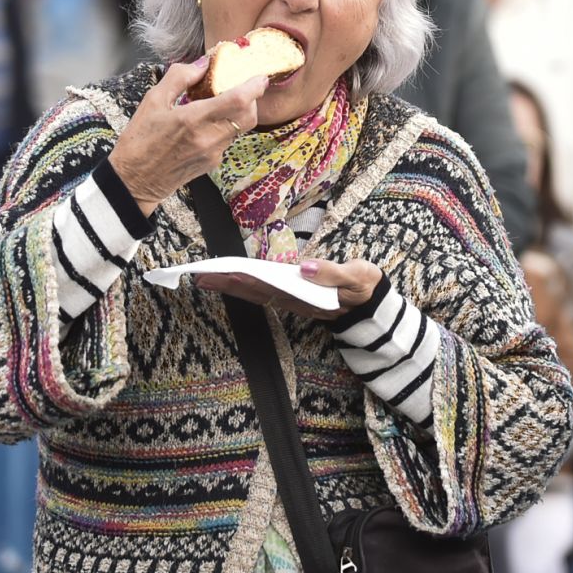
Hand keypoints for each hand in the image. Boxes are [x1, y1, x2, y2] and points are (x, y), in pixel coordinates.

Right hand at [107, 60, 270, 214]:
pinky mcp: (212, 163)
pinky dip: (226, 127)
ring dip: (238, 113)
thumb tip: (202, 64)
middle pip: (249, 116)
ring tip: (221, 103)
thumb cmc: (140, 140)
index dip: (254, 87)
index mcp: (193, 119)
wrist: (135, 180)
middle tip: (242, 88)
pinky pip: (228, 140)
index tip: (259, 77)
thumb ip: (179, 78)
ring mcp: (213, 153)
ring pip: (240, 128)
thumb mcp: (152, 101)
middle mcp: (208, 138)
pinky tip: (208, 122)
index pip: (238, 101)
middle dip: (251, 99)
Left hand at [197, 257, 383, 321]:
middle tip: (200, 277)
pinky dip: (244, 284)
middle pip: (254, 292)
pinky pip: (262, 290)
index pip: (269, 287)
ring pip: (255, 292)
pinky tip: (230, 278)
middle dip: (227, 284)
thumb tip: (303, 268)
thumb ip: (332, 273)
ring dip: (230, 285)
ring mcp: (290, 299)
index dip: (247, 280)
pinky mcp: (291, 295)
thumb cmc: (363, 287)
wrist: (372, 304)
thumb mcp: (356, 277)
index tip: (226, 272)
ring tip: (206, 278)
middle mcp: (293, 300)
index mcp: (305, 296)